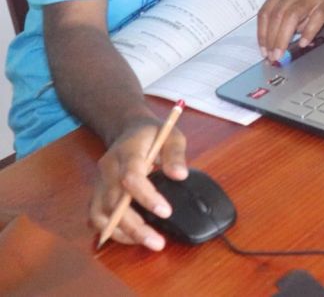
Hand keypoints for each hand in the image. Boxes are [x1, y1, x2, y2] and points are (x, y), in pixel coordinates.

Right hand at [90, 117, 187, 249]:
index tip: (166, 212)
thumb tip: (179, 175)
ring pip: (100, 215)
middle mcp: (107, 170)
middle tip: (157, 243)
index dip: (146, 197)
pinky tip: (131, 238)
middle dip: (134, 226)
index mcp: (126, 152)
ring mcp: (98, 183)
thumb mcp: (171, 135)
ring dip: (122, 233)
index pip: (130, 177)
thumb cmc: (152, 134)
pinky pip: (96, 218)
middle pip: (113, 203)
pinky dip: (111, 231)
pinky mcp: (96, 194)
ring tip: (147, 242)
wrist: (127, 130)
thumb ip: (176, 154)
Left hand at [257, 0, 323, 62]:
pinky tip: (303, 43)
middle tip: (272, 55)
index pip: (266, 11)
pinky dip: (307, 32)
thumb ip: (285, 21)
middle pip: (278, 14)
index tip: (263, 49)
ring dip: (284, 38)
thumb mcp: (297, 7)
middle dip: (272, 38)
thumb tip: (273, 46)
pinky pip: (315, 18)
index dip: (262, 33)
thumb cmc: (319, 1)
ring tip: (282, 52)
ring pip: (292, 15)